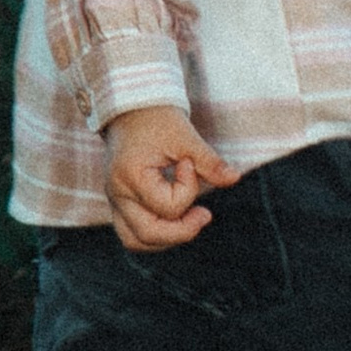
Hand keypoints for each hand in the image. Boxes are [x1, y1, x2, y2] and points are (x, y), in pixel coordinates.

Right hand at [105, 105, 239, 250]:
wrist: (132, 110)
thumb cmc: (157, 120)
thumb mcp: (185, 136)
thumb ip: (209, 162)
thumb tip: (234, 178)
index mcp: (130, 176)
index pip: (168, 206)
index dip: (189, 188)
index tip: (189, 163)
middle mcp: (117, 193)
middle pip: (148, 234)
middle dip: (183, 230)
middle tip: (205, 214)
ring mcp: (115, 201)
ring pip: (137, 241)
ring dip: (168, 238)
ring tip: (191, 221)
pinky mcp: (120, 204)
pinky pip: (134, 234)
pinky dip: (157, 235)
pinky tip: (178, 221)